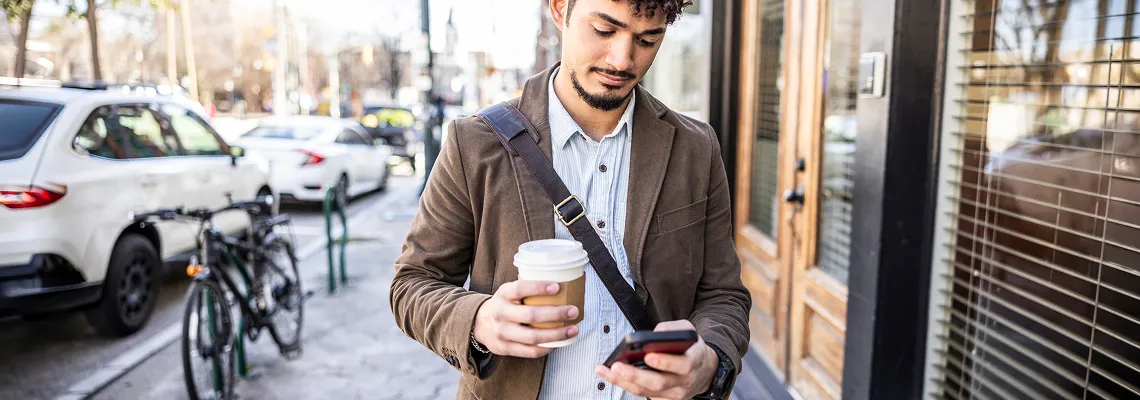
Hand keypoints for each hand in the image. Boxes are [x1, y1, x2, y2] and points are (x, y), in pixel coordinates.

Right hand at [472, 280, 579, 357]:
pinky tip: (559, 342)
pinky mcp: (505, 348)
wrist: (480, 324)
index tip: (557, 286)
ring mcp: (502, 333)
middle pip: (530, 315)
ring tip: (573, 329)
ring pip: (532, 337)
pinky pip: (530, 351)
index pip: (520, 288)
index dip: (538, 287)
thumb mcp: (509, 292)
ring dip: (556, 334)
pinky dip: (547, 347)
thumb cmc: (505, 305)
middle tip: (573, 310)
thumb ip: (527, 290)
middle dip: (556, 314)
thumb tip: (563, 285)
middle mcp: (500, 313)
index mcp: (503, 294)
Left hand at [596, 320, 717, 399]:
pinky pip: (645, 396)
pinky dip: (628, 387)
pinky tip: (613, 377)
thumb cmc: (691, 348)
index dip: (665, 363)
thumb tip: (652, 334)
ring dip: (625, 382)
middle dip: (636, 375)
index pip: (682, 365)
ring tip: (606, 371)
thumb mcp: (688, 331)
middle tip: (616, 366)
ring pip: (648, 392)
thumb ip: (672, 329)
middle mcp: (685, 381)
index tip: (648, 356)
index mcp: (694, 361)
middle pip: (659, 383)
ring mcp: (676, 394)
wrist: (704, 370)